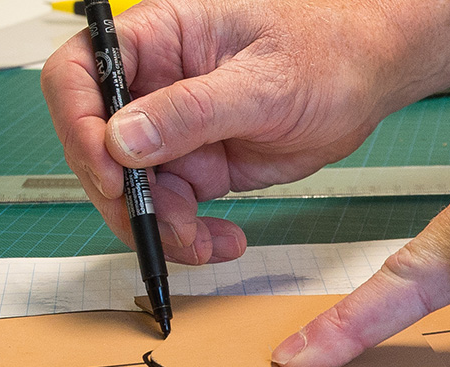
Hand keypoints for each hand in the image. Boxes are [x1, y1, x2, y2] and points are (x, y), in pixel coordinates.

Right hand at [41, 0, 449, 263]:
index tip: (107, 168)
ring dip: (159, 227)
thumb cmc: (326, 50)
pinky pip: (172, 212)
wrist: (370, 76)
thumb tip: (124, 138)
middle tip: (156, 223)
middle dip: (120, 194)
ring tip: (203, 243)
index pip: (79, 75)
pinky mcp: (200, 167)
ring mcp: (175, 131)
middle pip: (96, 145)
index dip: (78, 124)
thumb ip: (192, 109)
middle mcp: (155, 87)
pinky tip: (223, 242)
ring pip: (132, 191)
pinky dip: (188, 237)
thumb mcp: (263, 80)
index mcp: (157, 40)